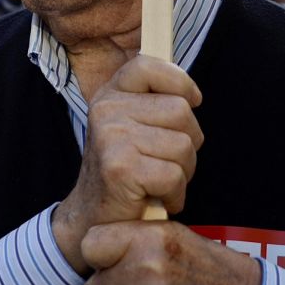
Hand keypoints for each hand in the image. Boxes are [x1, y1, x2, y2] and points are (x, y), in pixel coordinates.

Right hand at [52, 55, 203, 274]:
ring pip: (183, 145)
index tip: (192, 101)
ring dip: (183, 171)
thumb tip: (192, 92)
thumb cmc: (123, 173)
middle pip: (181, 111)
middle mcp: (106, 110)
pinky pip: (174, 175)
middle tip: (165, 162)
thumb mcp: (131, 127)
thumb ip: (153, 103)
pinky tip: (157, 198)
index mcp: (109, 94)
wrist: (91, 219)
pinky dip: (175, 194)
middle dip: (188, 142)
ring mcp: (111, 137)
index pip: (149, 65)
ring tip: (159, 181)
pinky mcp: (120, 167)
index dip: (180, 81)